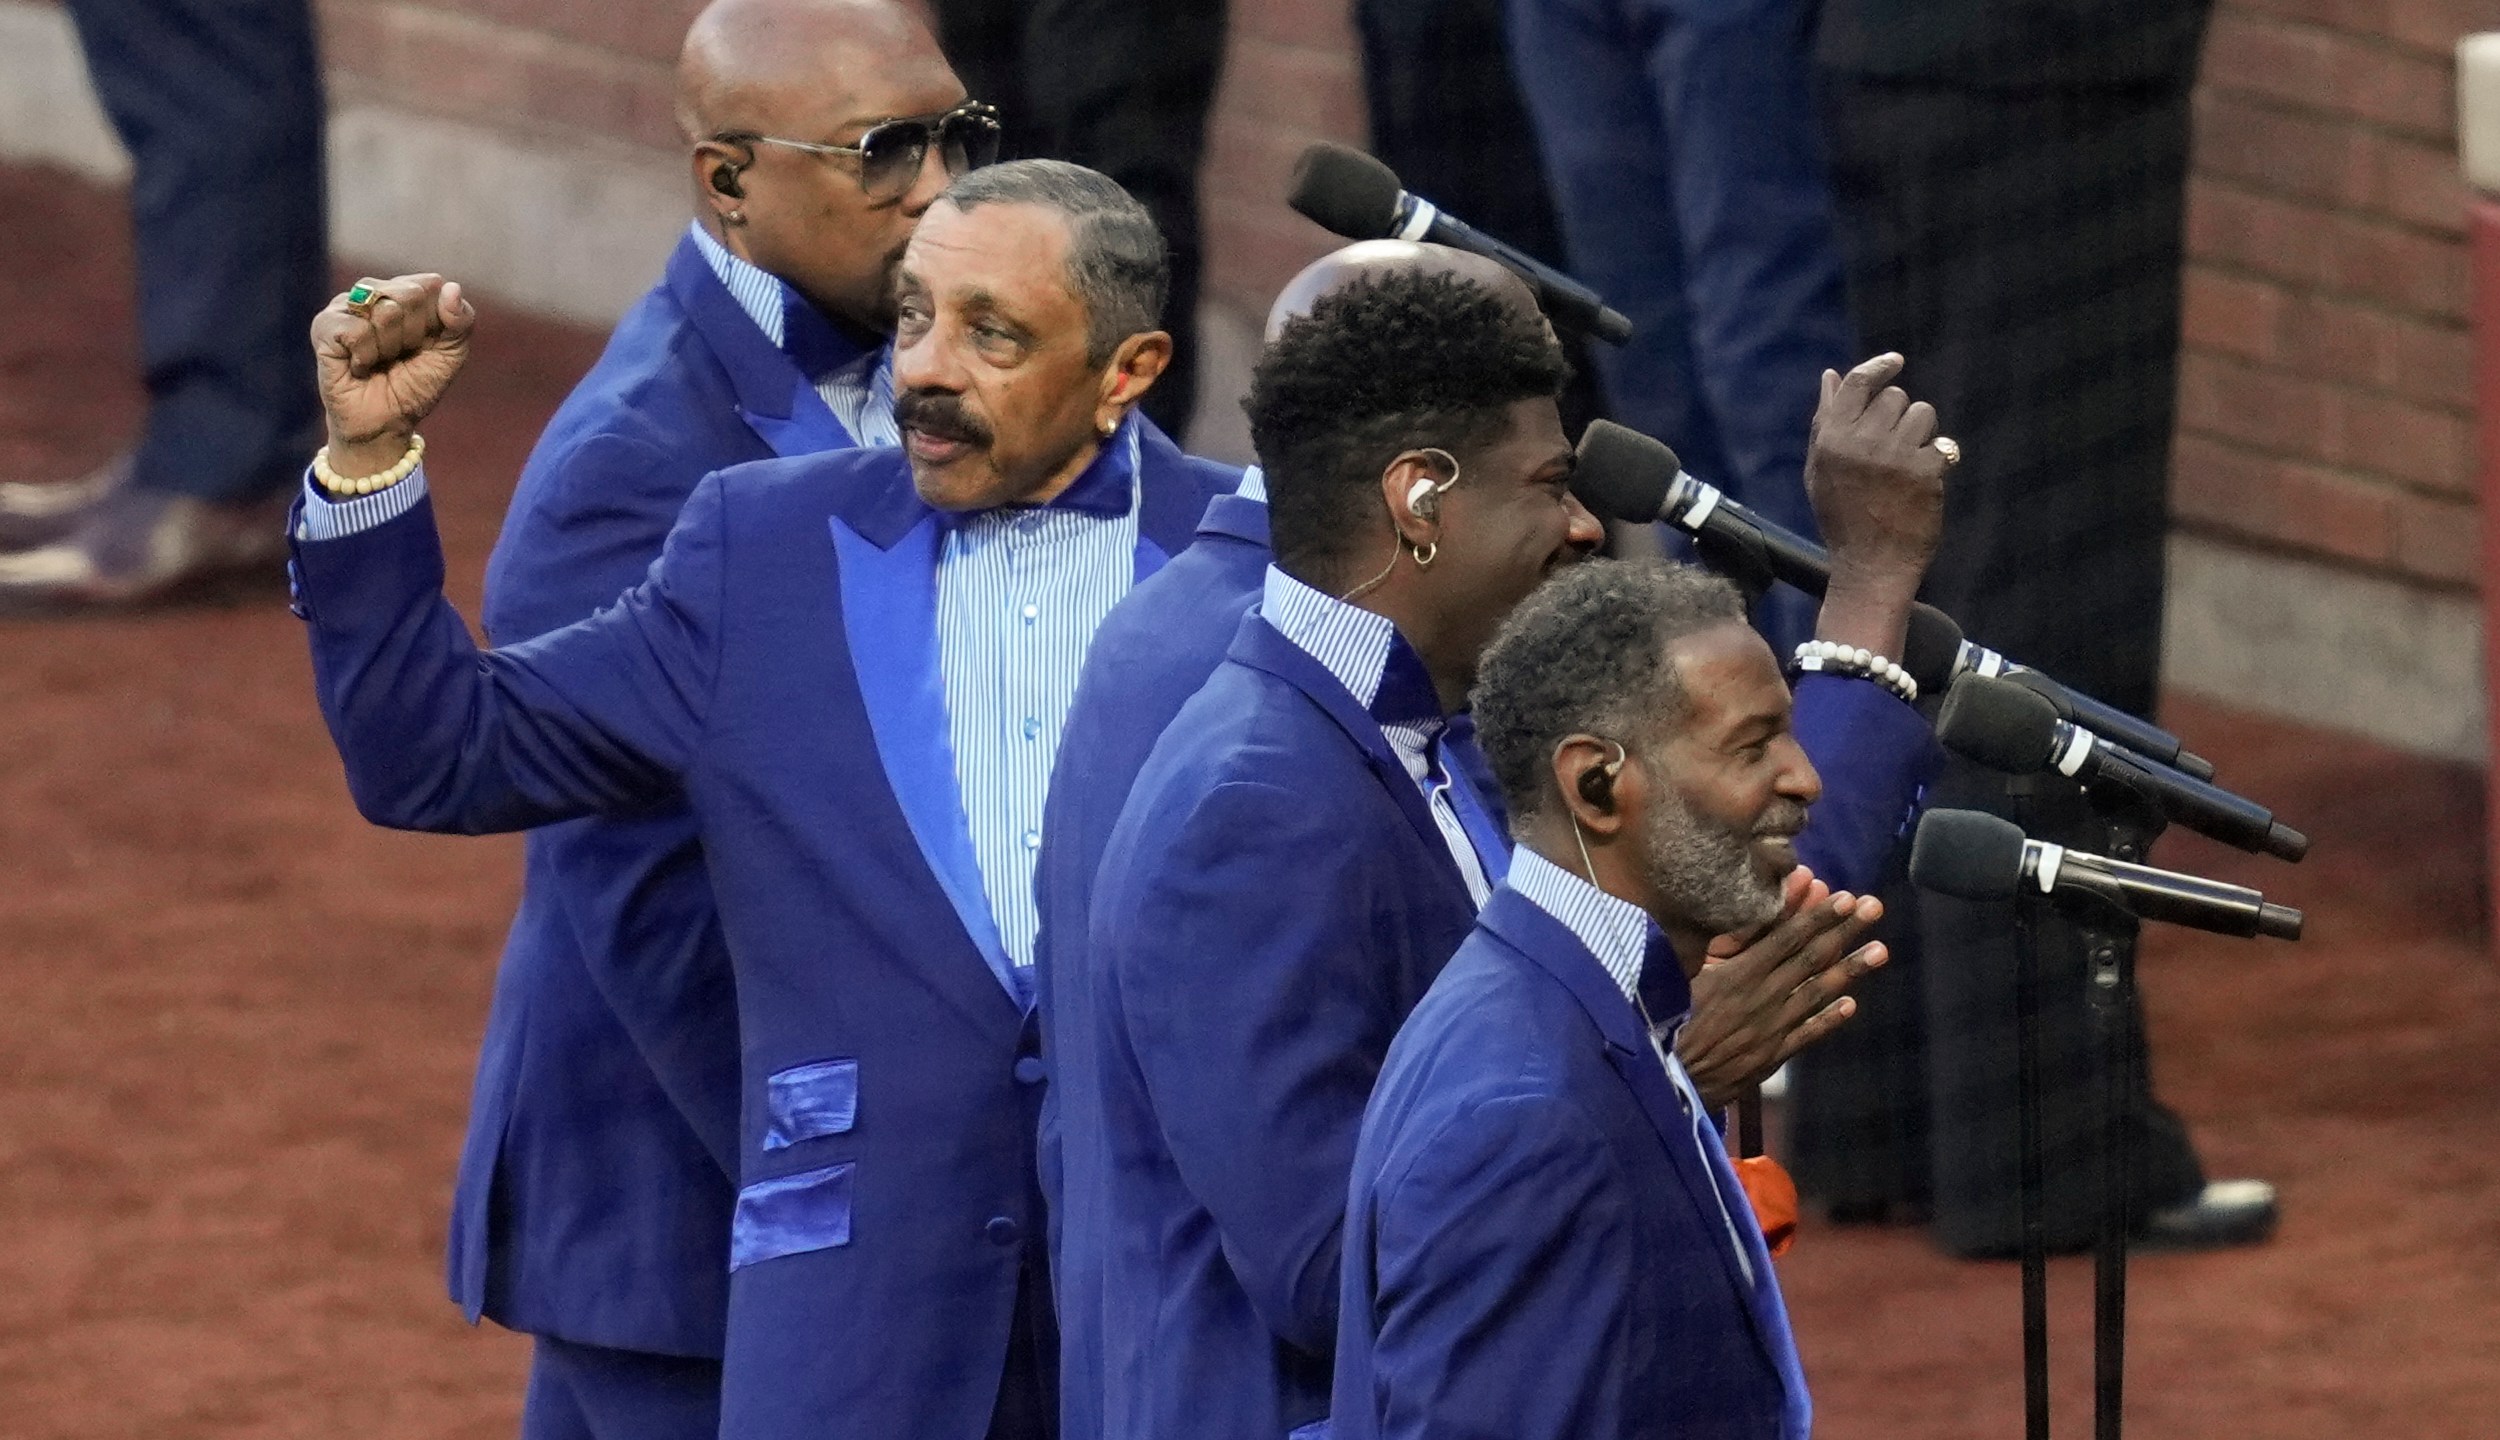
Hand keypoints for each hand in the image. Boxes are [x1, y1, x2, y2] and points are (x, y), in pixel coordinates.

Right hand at [311, 274, 476, 477]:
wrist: (385, 423)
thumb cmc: (415, 386)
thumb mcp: (451, 355)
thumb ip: (461, 321)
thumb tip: (450, 288)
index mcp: (406, 291)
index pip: (431, 285)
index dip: (435, 322)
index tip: (425, 345)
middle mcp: (374, 291)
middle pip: (409, 294)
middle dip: (413, 335)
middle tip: (399, 355)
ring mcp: (346, 305)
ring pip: (385, 311)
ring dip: (390, 347)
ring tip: (379, 361)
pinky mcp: (324, 325)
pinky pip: (357, 330)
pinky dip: (366, 355)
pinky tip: (359, 366)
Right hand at [1675, 865, 1887, 1110]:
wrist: (1667, 1079)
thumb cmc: (1665, 1020)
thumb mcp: (1683, 975)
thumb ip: (1714, 947)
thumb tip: (1739, 914)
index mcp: (1738, 974)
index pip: (1786, 937)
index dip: (1817, 916)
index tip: (1844, 896)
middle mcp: (1762, 997)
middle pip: (1810, 958)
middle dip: (1844, 930)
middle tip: (1874, 907)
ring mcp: (1771, 1028)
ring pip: (1817, 993)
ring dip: (1850, 970)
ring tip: (1880, 950)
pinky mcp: (1771, 1056)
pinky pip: (1806, 1034)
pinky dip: (1829, 1019)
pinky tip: (1851, 1005)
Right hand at [1803, 353, 1949, 655]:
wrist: (1869, 566)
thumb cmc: (1842, 517)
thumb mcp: (1820, 469)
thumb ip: (1825, 420)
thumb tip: (1831, 375)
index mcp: (1832, 440)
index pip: (1858, 383)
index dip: (1879, 367)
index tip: (1896, 361)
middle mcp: (1861, 443)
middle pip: (1895, 398)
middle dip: (1898, 417)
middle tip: (1892, 450)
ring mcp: (1894, 456)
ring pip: (1922, 414)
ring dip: (1920, 434)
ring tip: (1907, 465)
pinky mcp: (1924, 471)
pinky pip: (1940, 444)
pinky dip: (1934, 461)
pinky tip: (1920, 485)